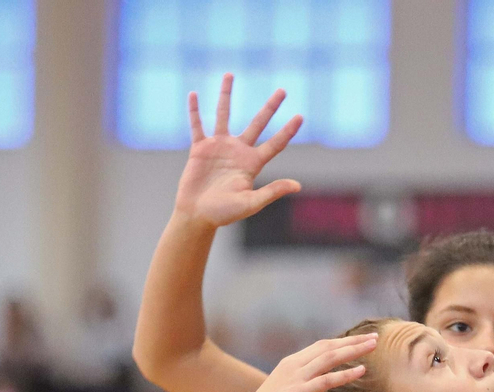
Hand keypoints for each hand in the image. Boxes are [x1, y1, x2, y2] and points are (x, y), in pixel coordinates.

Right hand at [176, 74, 303, 227]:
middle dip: (270, 107)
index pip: (275, 143)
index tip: (300, 116)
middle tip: (283, 90)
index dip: (288, 131)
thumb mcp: (251, 203)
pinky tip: (193, 94)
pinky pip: (197, 125)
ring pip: (224, 114)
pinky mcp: (200, 148)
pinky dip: (194, 110)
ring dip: (227, 95)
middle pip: (258, 123)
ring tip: (230, 74)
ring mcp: (219, 147)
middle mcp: (239, 151)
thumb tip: (297, 186)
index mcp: (253, 163)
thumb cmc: (224, 213)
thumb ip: (272, 191)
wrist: (197, 215)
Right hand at [233, 333, 377, 391]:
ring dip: (354, 350)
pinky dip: (345, 374)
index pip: (321, 346)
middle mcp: (294, 365)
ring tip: (374, 346)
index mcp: (291, 363)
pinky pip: (326, 380)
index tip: (361, 339)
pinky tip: (362, 371)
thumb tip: (315, 388)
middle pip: (328, 346)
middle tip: (375, 337)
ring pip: (330, 357)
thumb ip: (300, 386)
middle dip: (353, 340)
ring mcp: (295, 377)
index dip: (342, 342)